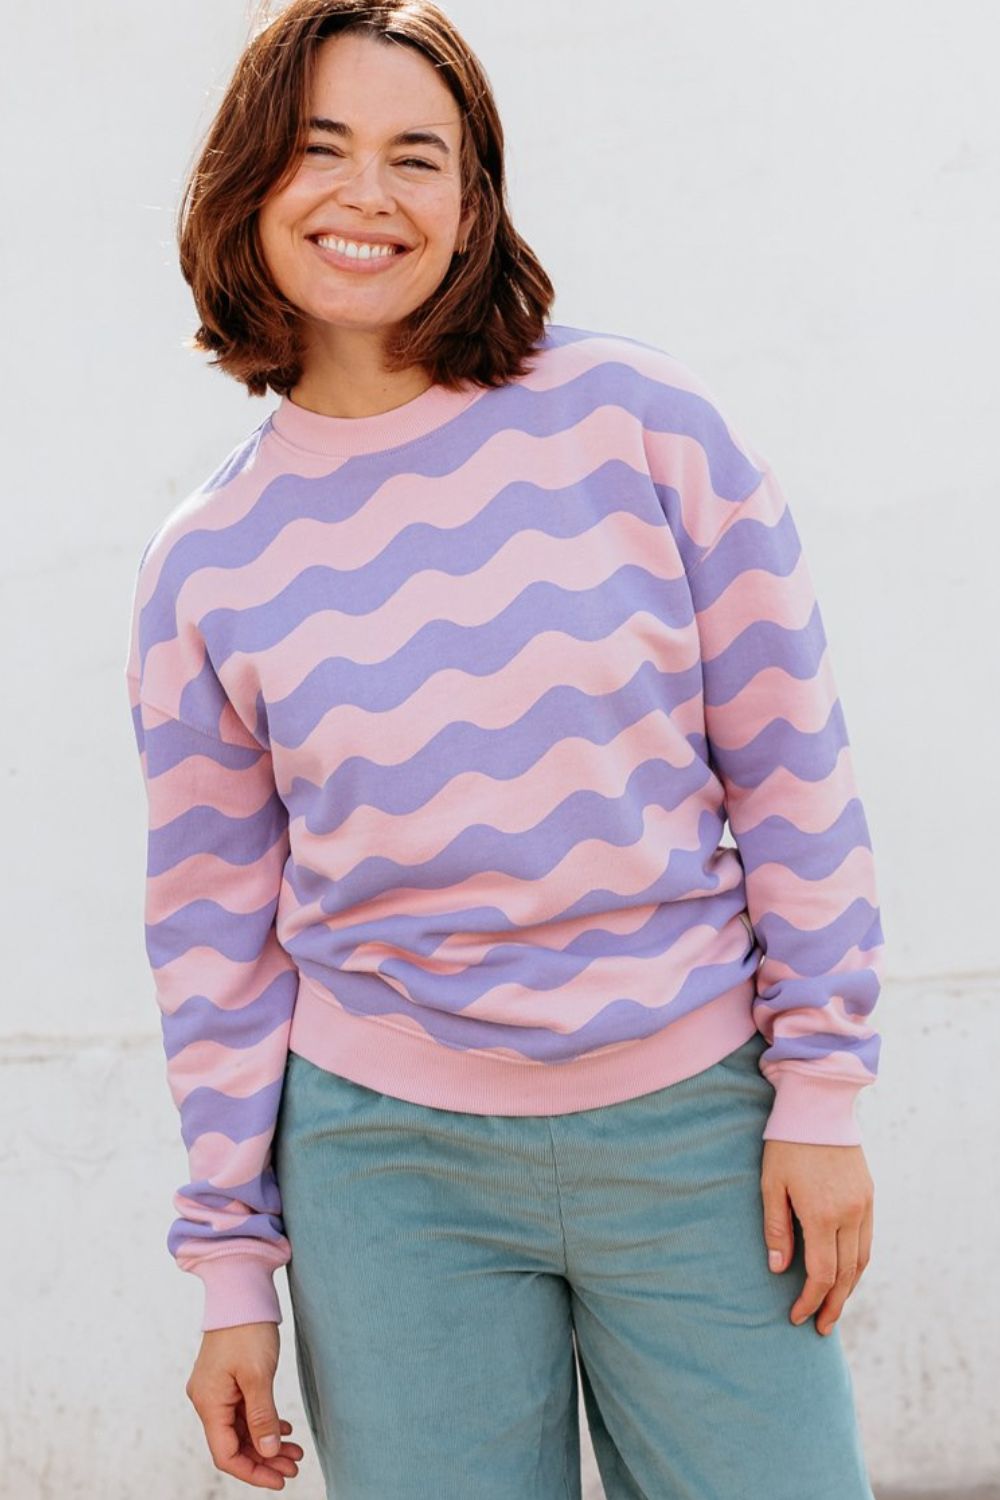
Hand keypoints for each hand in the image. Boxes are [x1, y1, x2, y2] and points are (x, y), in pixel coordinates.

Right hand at [185, 1321, 304, 1488]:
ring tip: (296, 1452)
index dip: (253, 1472)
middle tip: (294, 1467)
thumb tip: (267, 1453)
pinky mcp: (227, 1380)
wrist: (240, 1289)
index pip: (226, 1454)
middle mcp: (207, 1400)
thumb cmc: (247, 1328)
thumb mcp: (259, 1375)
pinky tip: (284, 1430)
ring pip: (241, 1429)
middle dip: (264, 1459)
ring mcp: (216, 1390)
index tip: (280, 1480)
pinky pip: (243, 1412)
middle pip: (234, 1444)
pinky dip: (263, 1423)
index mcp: (209, 1403)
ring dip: (266, 1442)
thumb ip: (262, 1417)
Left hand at [760, 1140, 873, 1335]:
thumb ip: (776, 1228)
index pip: (821, 1274)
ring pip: (862, 1261)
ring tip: (834, 1307)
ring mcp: (864, 1205)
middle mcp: (849, 1215)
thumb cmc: (786, 1144)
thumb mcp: (771, 1184)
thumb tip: (777, 1269)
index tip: (797, 1317)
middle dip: (833, 1305)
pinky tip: (847, 1273)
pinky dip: (859, 1264)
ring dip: (849, 1289)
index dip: (810, 1300)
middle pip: (846, 1275)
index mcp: (822, 1215)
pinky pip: (868, 1240)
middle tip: (821, 1328)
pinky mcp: (869, 1195)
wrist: (819, 1106)